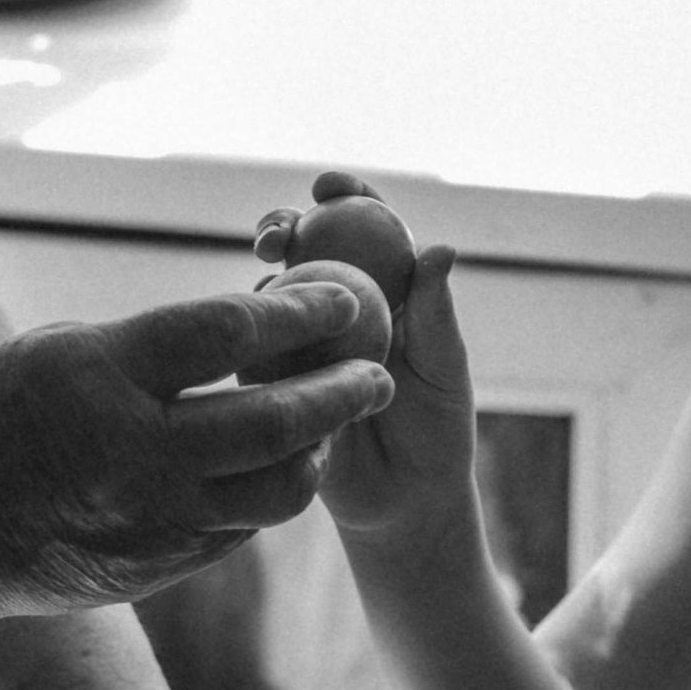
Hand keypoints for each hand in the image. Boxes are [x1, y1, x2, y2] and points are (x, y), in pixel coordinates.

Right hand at [0, 285, 393, 621]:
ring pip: (276, 490)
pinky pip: (241, 527)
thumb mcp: (55, 353)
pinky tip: (272, 468)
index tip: (341, 300)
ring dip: (314, 453)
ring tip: (329, 425)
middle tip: (374, 372)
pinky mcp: (160, 566)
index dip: (298, 315)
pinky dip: (266, 493)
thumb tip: (241, 330)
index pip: (227, 334)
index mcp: (100, 375)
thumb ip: (149, 349)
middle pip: (273, 420)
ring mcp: (151, 518)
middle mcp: (134, 452)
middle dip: (339, 392)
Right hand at [251, 183, 472, 537]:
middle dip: (281, 226)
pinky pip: (251, 350)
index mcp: (387, 289)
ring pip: (270, 293)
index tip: (328, 186)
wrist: (401, 503)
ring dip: (261, 280)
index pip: (366, 225)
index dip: (346, 195)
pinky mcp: (270, 381)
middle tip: (276, 236)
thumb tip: (440, 248)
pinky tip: (250, 342)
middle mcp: (338, 308)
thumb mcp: (444, 371)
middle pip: (304, 247)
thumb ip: (436, 314)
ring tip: (266, 286)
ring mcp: (300, 342)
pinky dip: (246, 337)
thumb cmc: (438, 432)